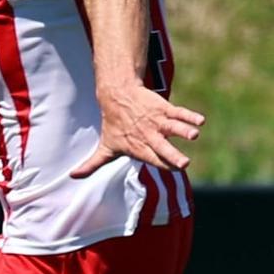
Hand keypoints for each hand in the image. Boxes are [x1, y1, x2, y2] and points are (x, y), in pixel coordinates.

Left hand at [69, 84, 205, 177]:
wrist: (117, 96)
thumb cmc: (113, 126)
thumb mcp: (104, 147)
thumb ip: (92, 164)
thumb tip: (72, 177)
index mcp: (139, 148)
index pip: (154, 160)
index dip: (164, 165)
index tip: (175, 170)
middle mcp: (150, 136)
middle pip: (163, 148)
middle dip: (173, 155)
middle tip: (184, 163)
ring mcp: (157, 122)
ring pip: (172, 127)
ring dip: (184, 130)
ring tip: (194, 134)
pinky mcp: (163, 108)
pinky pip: (178, 112)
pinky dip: (189, 116)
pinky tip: (200, 120)